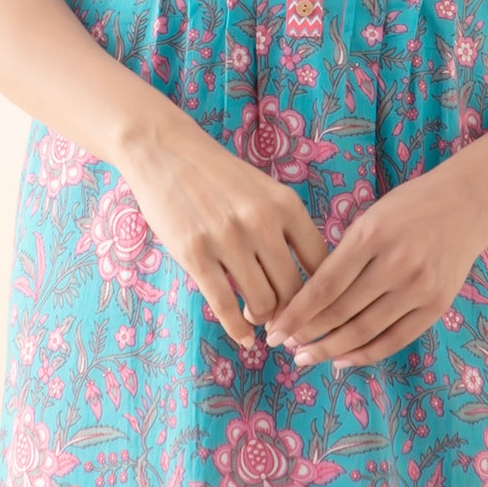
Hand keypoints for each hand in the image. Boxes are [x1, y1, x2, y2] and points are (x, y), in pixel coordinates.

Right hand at [117, 120, 328, 349]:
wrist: (165, 151)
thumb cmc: (219, 176)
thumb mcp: (264, 191)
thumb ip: (285, 228)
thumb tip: (306, 283)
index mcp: (286, 205)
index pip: (320, 264)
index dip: (322, 295)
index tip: (315, 310)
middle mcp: (261, 222)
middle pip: (293, 290)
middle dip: (292, 315)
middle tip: (286, 325)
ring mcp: (227, 238)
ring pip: (262, 302)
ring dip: (263, 320)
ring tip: (257, 319)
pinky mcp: (195, 253)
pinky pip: (224, 305)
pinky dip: (237, 328)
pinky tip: (242, 335)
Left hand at [255, 171, 485, 368]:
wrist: (467, 204)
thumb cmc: (409, 207)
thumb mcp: (371, 218)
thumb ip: (344, 256)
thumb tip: (308, 301)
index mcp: (372, 235)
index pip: (325, 286)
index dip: (296, 314)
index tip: (274, 331)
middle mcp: (397, 263)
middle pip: (342, 312)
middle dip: (308, 334)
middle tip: (285, 347)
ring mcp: (420, 287)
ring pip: (365, 330)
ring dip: (331, 349)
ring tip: (307, 357)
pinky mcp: (437, 305)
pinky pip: (395, 339)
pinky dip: (366, 354)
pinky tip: (342, 359)